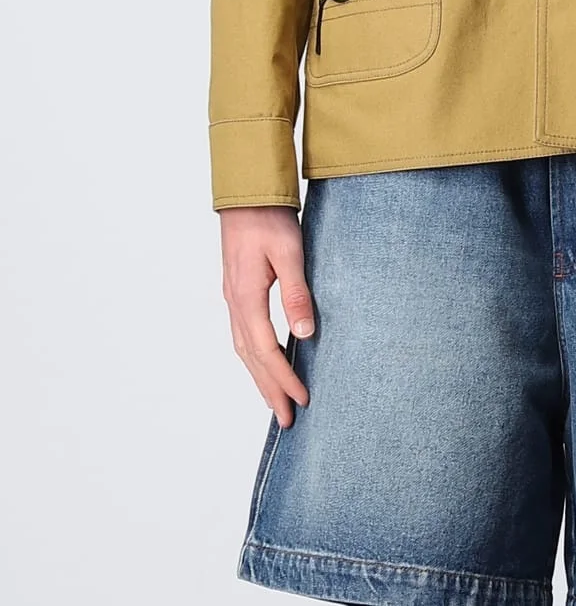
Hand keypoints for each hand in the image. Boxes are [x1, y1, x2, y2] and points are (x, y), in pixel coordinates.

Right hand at [219, 205, 315, 425]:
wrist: (246, 193)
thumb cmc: (270, 218)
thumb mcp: (289, 253)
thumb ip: (296, 293)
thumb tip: (304, 335)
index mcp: (246, 298)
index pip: (267, 351)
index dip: (284, 379)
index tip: (302, 399)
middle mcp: (235, 303)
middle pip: (251, 359)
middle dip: (269, 390)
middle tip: (287, 419)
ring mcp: (233, 298)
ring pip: (244, 349)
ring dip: (260, 377)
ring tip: (275, 400)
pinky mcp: (237, 291)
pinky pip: (244, 335)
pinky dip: (254, 357)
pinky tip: (264, 362)